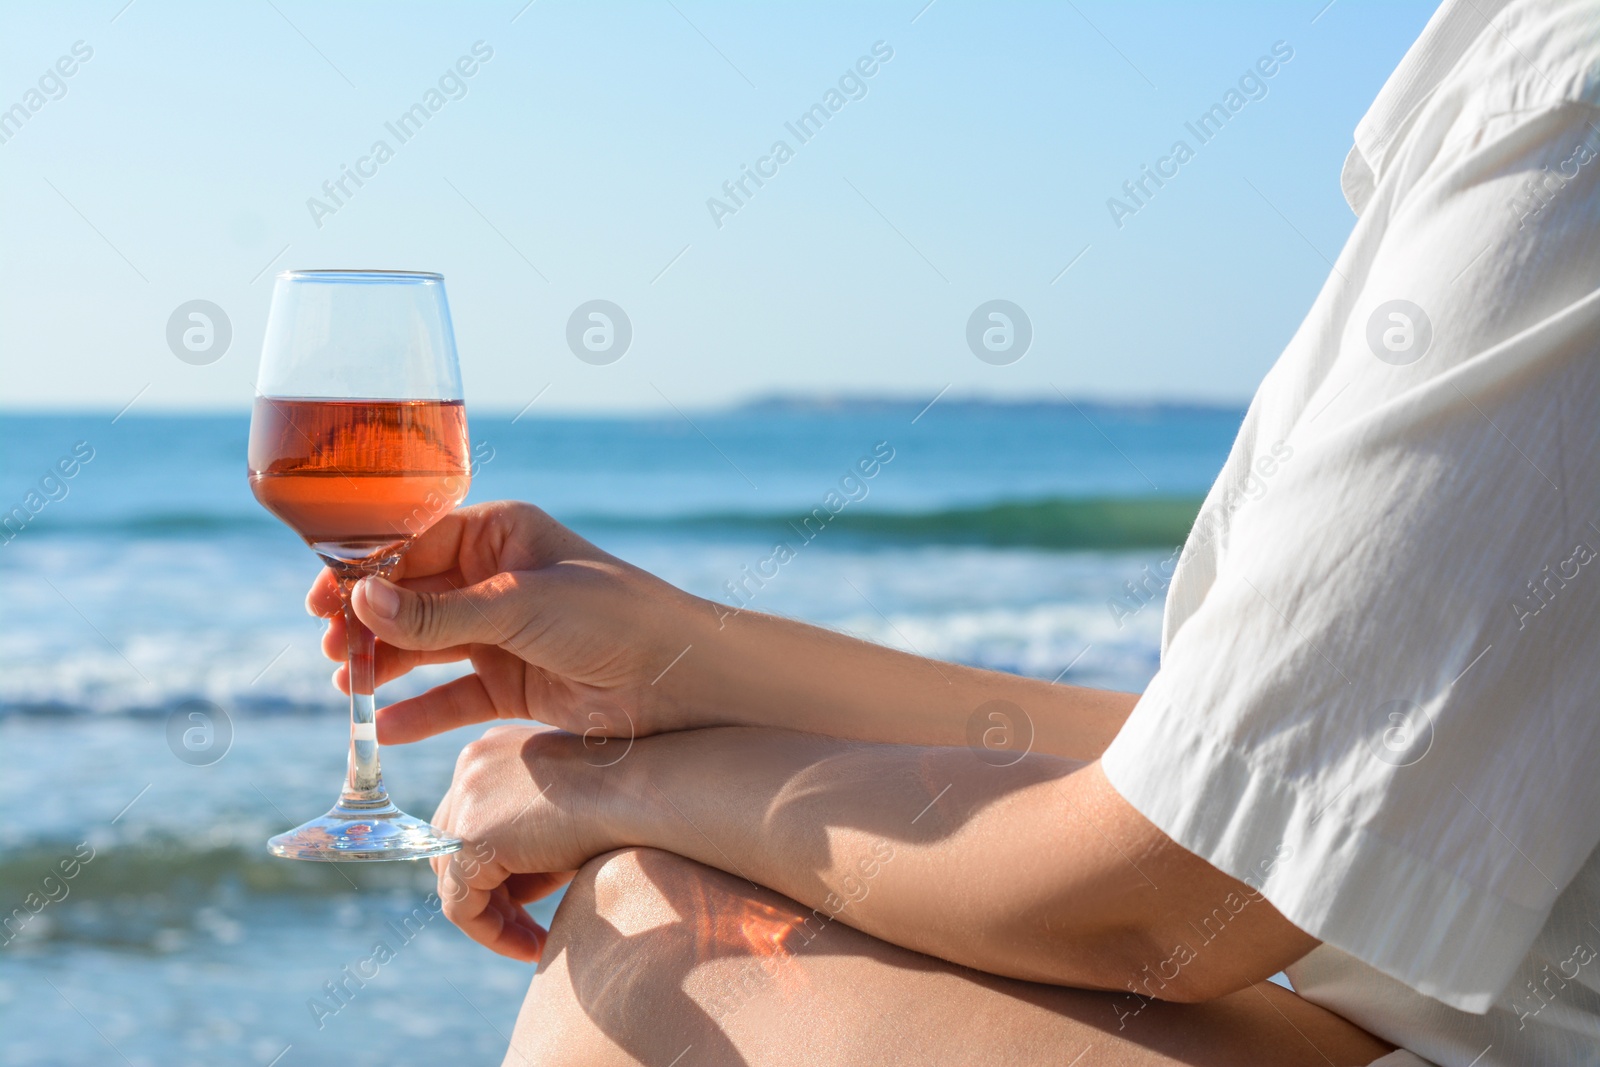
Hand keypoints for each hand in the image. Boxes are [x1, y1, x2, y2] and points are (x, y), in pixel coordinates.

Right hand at [307, 501, 707, 744]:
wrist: (681, 680)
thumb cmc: (613, 618)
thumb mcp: (519, 606)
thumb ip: (438, 611)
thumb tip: (359, 600)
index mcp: (502, 534)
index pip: (414, 544)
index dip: (363, 571)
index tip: (321, 599)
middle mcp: (498, 578)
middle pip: (413, 596)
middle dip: (367, 621)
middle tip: (329, 648)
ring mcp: (505, 632)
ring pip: (427, 645)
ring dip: (385, 664)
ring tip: (346, 684)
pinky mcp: (516, 683)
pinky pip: (454, 695)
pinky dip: (420, 710)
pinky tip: (384, 727)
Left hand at [429, 724, 610, 960]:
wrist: (644, 791)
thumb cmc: (626, 802)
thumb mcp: (565, 817)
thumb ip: (529, 841)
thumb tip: (505, 892)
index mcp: (493, 749)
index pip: (470, 819)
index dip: (496, 867)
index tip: (531, 903)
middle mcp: (471, 763)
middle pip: (453, 847)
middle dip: (490, 893)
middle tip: (529, 929)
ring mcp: (465, 798)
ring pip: (454, 879)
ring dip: (492, 917)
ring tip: (533, 944)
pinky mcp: (470, 837)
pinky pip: (461, 905)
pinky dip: (491, 933)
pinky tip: (532, 948)